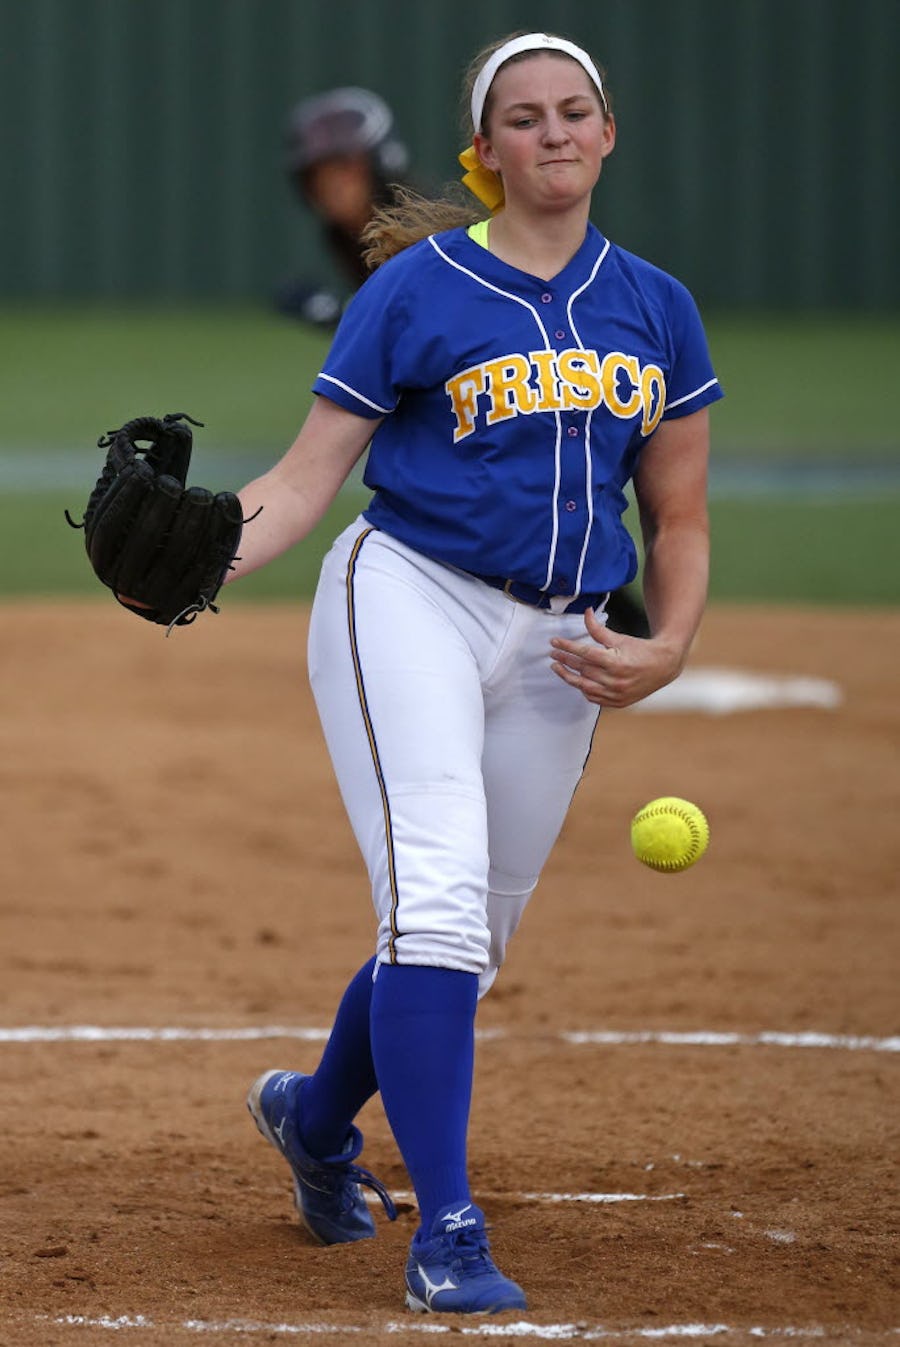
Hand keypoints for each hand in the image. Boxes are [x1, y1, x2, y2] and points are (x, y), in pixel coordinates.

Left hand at [549, 607, 683, 707]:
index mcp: (615, 662)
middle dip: (565, 660)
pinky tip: (576, 681)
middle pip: (582, 669)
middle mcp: (615, 680)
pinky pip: (594, 698)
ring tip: (557, 668)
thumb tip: (586, 612)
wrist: (663, 667)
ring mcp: (616, 693)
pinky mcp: (618, 702)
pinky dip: (583, 690)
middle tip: (553, 654)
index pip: (584, 654)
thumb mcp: (620, 638)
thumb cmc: (640, 649)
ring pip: (584, 686)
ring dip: (568, 677)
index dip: (567, 647)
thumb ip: (598, 629)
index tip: (554, 642)